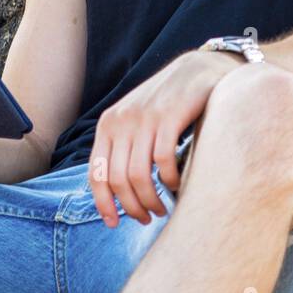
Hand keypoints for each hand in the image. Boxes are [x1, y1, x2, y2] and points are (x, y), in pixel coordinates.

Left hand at [88, 50, 242, 227]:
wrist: (196, 68)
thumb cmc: (166, 102)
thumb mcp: (136, 121)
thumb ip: (124, 148)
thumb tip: (118, 192)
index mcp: (108, 125)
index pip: (96, 174)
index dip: (103, 204)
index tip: (114, 224)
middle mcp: (121, 121)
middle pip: (118, 180)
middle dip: (132, 207)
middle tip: (147, 218)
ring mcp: (145, 118)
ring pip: (139, 175)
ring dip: (150, 200)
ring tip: (162, 209)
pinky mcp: (169, 115)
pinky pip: (163, 160)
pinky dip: (169, 179)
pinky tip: (176, 184)